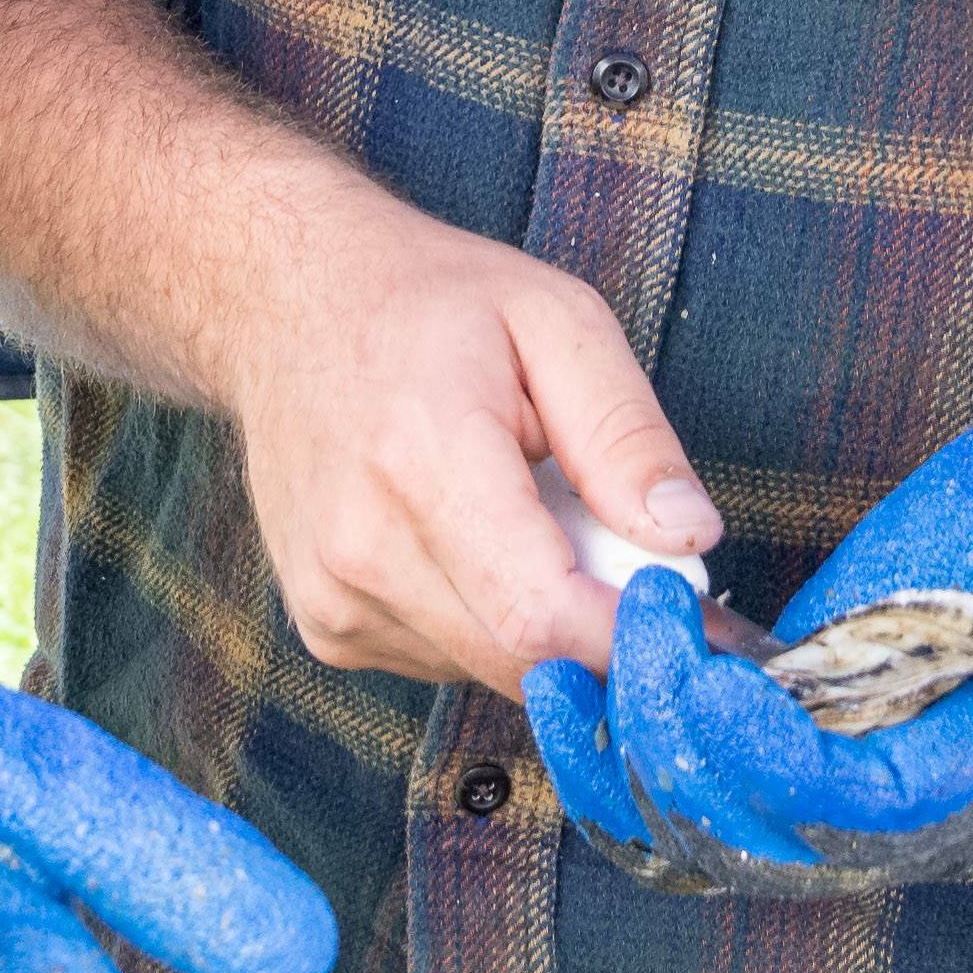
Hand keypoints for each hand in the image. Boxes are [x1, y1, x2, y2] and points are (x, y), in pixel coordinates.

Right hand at [187, 196, 716, 694]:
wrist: (281, 305)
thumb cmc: (428, 303)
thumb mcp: (558, 322)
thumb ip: (627, 436)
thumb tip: (690, 540)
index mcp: (423, 461)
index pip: (544, 616)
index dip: (632, 636)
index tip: (690, 615)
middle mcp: (362, 547)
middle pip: (526, 661)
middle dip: (599, 625)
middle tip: (617, 542)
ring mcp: (332, 597)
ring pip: (491, 670)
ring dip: (540, 620)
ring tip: (524, 514)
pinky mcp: (325, 628)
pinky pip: (446, 660)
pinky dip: (486, 619)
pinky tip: (468, 540)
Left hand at [518, 394, 972, 894]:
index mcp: (953, 786)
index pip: (835, 807)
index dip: (761, 757)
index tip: (703, 676)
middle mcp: (876, 812)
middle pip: (744, 831)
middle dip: (671, 744)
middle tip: (633, 629)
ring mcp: (816, 778)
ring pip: (690, 819)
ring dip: (623, 751)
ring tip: (566, 664)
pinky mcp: (772, 734)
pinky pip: (675, 773)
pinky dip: (613, 740)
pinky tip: (559, 679)